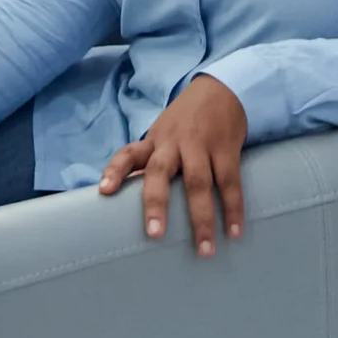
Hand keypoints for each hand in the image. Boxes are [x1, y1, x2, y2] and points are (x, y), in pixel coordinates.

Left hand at [98, 73, 247, 255]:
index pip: (128, 154)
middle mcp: (173, 142)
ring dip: (201, 218)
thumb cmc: (186, 120)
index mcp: (154, 140)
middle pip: (160, 171)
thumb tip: (132, 200)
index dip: (115, 171)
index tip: (103, 191)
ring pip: (198, 182)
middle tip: (154, 235)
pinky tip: (234, 230)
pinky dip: (232, 207)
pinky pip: (229, 181)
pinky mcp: (226, 147)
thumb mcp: (163, 134)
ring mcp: (200, 144)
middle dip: (156, 203)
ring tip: (205, 249)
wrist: (221, 88)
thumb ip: (151, 162)